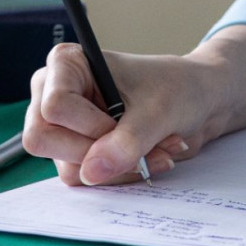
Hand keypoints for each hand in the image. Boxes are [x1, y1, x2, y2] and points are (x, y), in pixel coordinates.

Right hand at [23, 25, 245, 185]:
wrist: (202, 103)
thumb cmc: (179, 88)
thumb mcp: (159, 111)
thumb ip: (127, 141)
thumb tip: (90, 173)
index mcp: (67, 66)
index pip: (54, 107)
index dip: (88, 126)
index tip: (121, 122)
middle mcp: (55, 95)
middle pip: (43, 139)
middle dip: (96, 152)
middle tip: (136, 145)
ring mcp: (66, 128)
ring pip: (68, 166)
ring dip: (117, 168)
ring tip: (155, 150)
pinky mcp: (80, 153)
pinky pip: (86, 179)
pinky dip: (121, 175)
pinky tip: (148, 158)